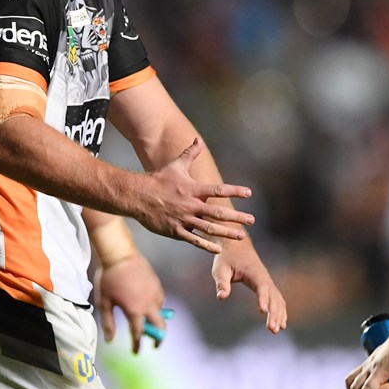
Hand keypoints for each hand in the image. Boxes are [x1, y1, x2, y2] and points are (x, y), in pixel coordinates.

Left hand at [94, 252, 164, 353]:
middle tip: (155, 345)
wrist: (119, 253)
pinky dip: (157, 306)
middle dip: (158, 339)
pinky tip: (148, 305)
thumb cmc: (109, 277)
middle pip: (160, 327)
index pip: (138, 334)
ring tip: (149, 323)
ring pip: (161, 312)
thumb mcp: (104, 301)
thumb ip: (108, 322)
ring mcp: (155, 293)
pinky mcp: (157, 283)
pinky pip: (160, 299)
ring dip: (156, 321)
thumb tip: (110, 340)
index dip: (137, 345)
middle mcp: (148, 304)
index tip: (136, 352)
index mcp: (134, 310)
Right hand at [137, 138, 253, 253]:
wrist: (137, 195)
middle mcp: (190, 205)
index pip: (218, 190)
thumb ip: (190, 153)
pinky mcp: (175, 231)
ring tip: (241, 235)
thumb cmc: (159, 179)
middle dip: (237, 217)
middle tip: (252, 220)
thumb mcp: (176, 165)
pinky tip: (218, 250)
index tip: (249, 193)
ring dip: (227, 232)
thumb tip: (198, 139)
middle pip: (218, 212)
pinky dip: (206, 245)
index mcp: (192, 189)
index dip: (234, 190)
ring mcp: (183, 219)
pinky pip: (194, 240)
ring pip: (209, 228)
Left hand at [211, 238, 286, 332]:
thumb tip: (221, 297)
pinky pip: (277, 299)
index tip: (263, 311)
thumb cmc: (226, 257)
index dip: (263, 298)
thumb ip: (221, 282)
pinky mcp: (267, 286)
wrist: (235, 245)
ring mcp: (267, 281)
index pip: (262, 286)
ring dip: (279, 314)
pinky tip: (281, 324)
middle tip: (271, 329)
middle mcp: (264, 277)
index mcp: (254, 271)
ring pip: (278, 299)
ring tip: (275, 330)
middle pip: (274, 296)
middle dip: (274, 313)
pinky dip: (280, 311)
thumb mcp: (220, 267)